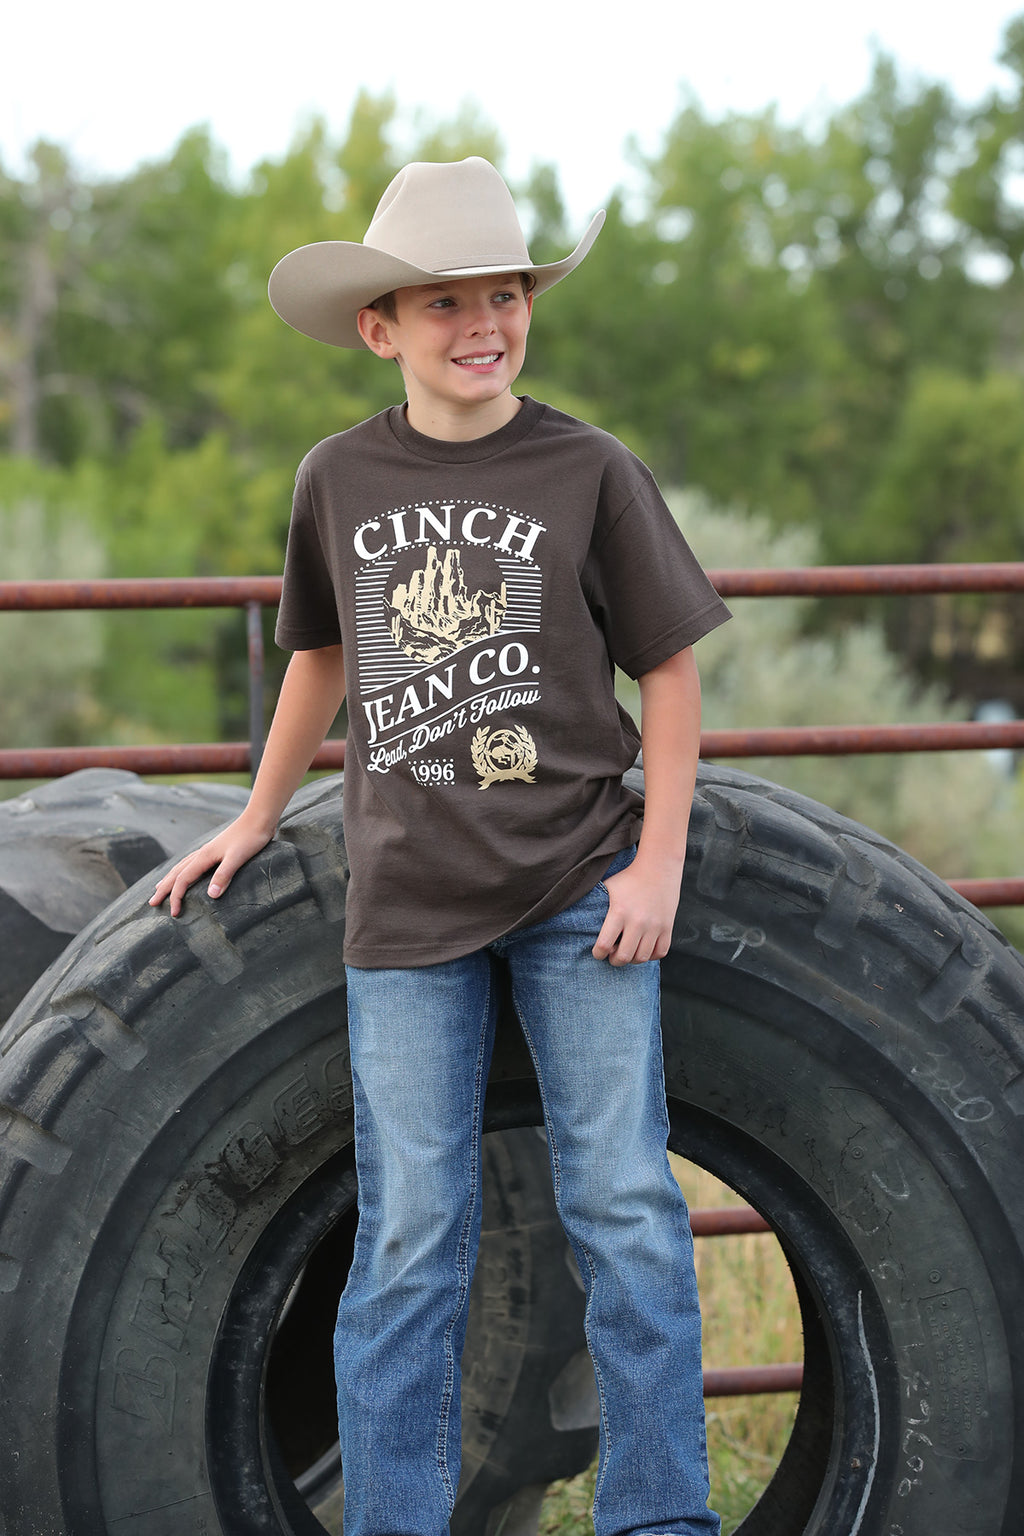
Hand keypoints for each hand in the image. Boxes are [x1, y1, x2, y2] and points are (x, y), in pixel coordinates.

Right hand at [149, 815, 274, 917]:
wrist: (259, 819)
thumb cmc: (250, 838)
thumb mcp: (237, 858)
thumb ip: (223, 875)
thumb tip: (211, 896)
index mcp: (204, 857)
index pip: (183, 880)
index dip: (176, 897)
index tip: (173, 913)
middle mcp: (202, 853)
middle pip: (176, 873)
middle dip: (163, 889)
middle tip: (152, 902)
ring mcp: (208, 851)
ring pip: (181, 867)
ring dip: (169, 879)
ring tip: (159, 887)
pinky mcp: (215, 850)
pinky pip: (191, 863)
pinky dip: (182, 870)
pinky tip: (186, 871)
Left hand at [591, 854, 682, 965]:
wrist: (658, 867)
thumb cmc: (628, 878)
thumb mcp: (607, 887)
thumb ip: (594, 904)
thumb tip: (575, 917)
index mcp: (619, 912)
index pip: (604, 945)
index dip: (598, 953)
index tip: (598, 952)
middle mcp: (637, 922)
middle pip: (623, 957)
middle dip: (614, 960)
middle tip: (612, 955)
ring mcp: (654, 926)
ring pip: (641, 958)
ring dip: (632, 959)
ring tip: (627, 951)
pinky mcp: (667, 927)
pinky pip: (660, 952)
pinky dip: (650, 955)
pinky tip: (644, 947)